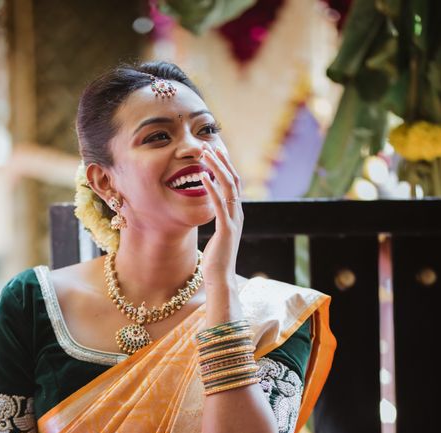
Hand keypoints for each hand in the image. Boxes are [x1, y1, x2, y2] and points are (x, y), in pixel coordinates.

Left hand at [199, 146, 242, 288]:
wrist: (221, 279)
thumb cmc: (217, 260)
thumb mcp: (217, 235)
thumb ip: (217, 221)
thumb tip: (211, 211)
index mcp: (236, 214)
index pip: (233, 184)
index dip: (224, 166)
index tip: (213, 152)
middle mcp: (238, 214)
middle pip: (233, 180)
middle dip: (221, 161)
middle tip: (208, 145)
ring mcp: (234, 221)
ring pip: (228, 188)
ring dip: (216, 169)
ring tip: (205, 154)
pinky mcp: (226, 230)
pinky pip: (219, 204)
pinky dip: (211, 189)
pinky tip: (202, 177)